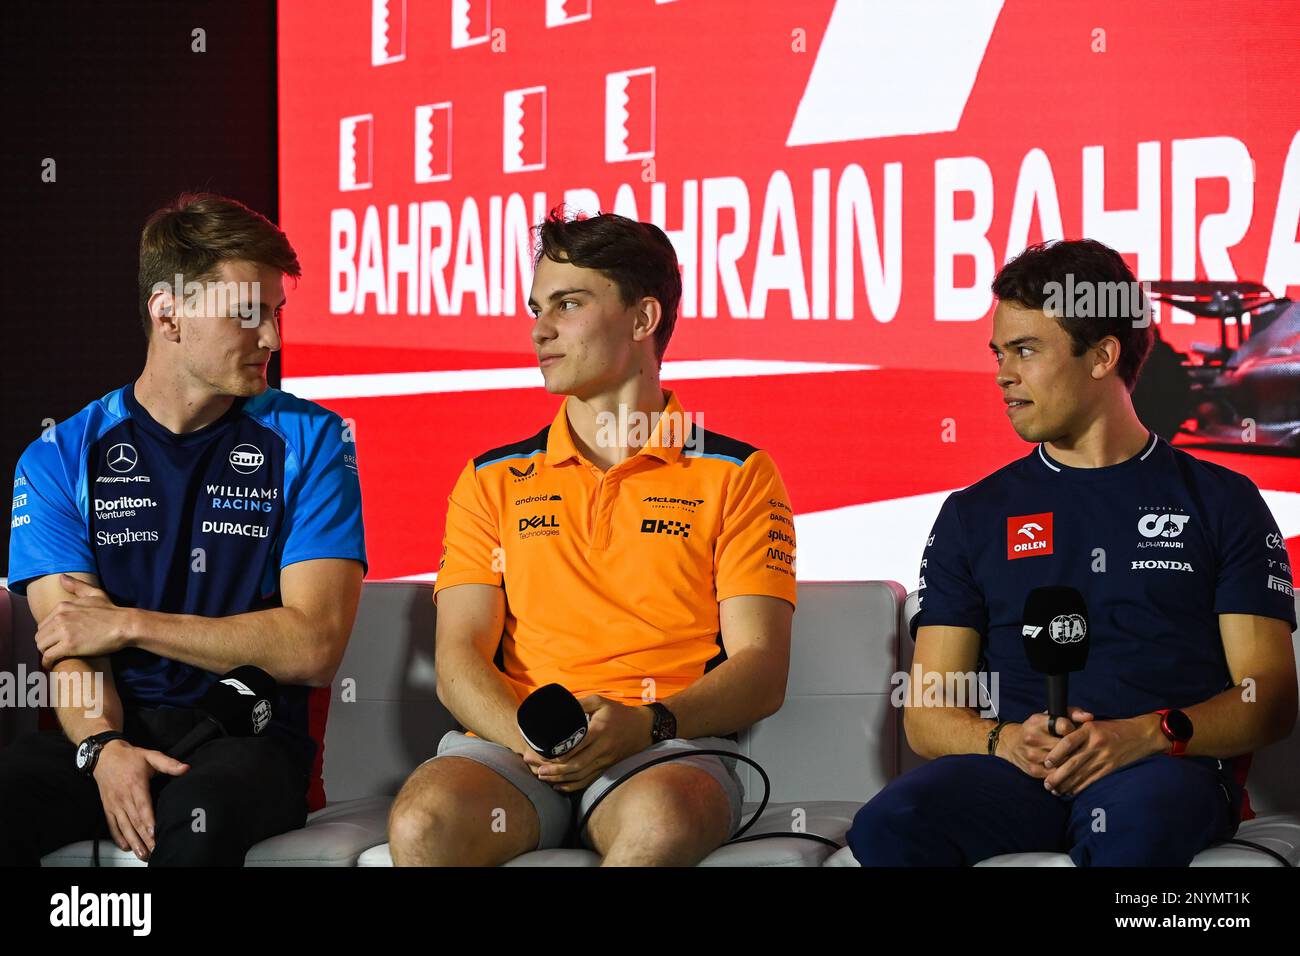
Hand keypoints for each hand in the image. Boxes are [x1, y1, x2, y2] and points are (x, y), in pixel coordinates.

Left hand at [35, 575, 134, 666]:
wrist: (124, 625)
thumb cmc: (112, 611)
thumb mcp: (95, 594)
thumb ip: (77, 586)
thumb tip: (61, 577)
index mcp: (62, 606)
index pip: (43, 624)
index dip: (49, 633)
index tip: (56, 639)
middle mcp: (60, 617)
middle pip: (39, 635)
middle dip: (46, 643)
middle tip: (56, 649)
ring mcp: (64, 631)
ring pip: (41, 646)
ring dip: (46, 652)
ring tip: (55, 656)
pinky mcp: (69, 646)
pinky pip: (48, 656)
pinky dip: (48, 662)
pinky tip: (52, 665)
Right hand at [91, 740, 188, 860]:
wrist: (105, 756)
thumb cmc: (131, 757)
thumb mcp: (151, 756)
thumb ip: (168, 763)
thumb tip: (186, 768)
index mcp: (135, 785)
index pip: (143, 806)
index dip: (148, 820)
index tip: (154, 833)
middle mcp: (123, 796)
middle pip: (134, 820)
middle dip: (144, 837)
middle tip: (153, 850)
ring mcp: (114, 804)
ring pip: (124, 825)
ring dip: (133, 840)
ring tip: (141, 853)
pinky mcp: (107, 807)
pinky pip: (112, 824)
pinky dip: (118, 836)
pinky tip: (126, 846)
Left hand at [520, 696, 654, 793]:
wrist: (644, 727)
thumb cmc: (619, 713)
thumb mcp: (600, 702)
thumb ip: (580, 704)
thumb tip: (559, 706)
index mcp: (599, 730)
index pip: (576, 746)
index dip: (559, 754)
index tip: (543, 756)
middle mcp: (603, 748)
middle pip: (576, 765)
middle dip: (556, 771)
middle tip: (538, 772)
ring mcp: (606, 761)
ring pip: (582, 776)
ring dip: (562, 780)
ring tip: (545, 779)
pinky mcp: (608, 768)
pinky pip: (589, 780)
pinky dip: (574, 785)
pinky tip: (561, 786)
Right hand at [996, 708, 1093, 778]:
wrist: (1011, 743)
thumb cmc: (1038, 728)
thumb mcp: (1049, 716)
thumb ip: (1071, 714)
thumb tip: (1089, 717)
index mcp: (1037, 721)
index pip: (1063, 725)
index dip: (1073, 729)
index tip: (1074, 732)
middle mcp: (1032, 737)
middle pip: (1064, 746)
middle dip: (1075, 748)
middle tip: (1081, 748)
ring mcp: (1032, 754)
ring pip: (1062, 761)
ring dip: (1071, 761)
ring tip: (1077, 759)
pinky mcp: (1033, 769)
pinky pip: (1056, 774)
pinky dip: (1064, 772)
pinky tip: (1069, 770)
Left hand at [1042, 714, 1165, 796]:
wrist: (1141, 735)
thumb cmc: (1113, 728)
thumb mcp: (1094, 724)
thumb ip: (1076, 732)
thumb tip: (1055, 744)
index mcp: (1089, 730)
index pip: (1068, 742)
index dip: (1055, 754)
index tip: (1046, 763)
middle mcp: (1096, 744)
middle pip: (1072, 763)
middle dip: (1057, 776)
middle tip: (1046, 784)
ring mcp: (1104, 758)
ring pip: (1081, 775)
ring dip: (1066, 785)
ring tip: (1054, 790)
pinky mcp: (1111, 769)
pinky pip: (1092, 780)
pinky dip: (1080, 787)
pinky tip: (1070, 792)